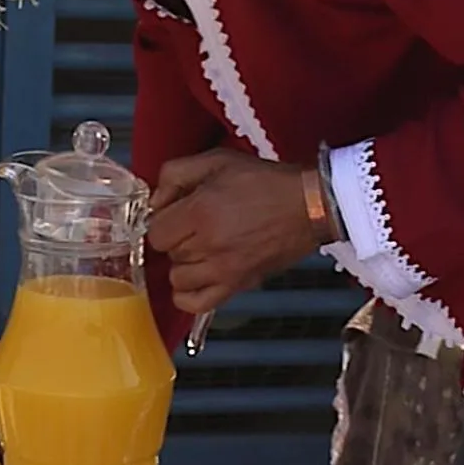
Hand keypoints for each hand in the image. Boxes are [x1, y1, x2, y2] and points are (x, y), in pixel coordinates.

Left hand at [147, 149, 320, 315]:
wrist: (308, 205)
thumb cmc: (266, 182)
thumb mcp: (216, 160)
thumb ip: (175, 174)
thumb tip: (155, 201)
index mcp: (200, 212)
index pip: (156, 232)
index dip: (164, 221)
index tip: (176, 214)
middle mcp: (209, 244)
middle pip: (168, 253)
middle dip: (178, 238)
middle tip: (196, 225)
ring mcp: (224, 270)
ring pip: (179, 278)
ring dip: (185, 264)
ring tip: (201, 249)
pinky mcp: (239, 285)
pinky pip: (196, 304)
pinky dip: (188, 295)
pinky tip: (196, 278)